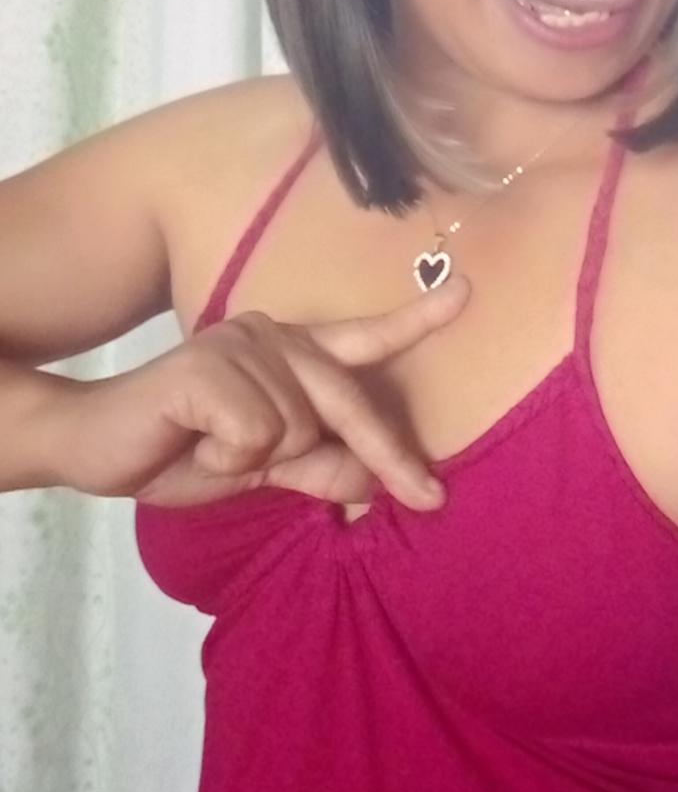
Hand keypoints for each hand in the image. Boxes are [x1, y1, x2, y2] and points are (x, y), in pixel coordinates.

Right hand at [44, 276, 468, 509]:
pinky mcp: (209, 364)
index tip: (468, 293)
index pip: (366, 339)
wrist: (95, 445)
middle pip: (350, 401)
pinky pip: (258, 433)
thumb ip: (319, 468)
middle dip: (386, 455)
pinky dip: (228, 456)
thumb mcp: (263, 468)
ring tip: (212, 448)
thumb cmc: (182, 450)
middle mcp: (276, 335)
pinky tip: (194, 441)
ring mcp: (242, 343)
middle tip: (427, 498)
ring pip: (300, 429)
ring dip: (259, 460)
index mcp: (294, 354)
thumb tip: (376, 485)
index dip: (418, 319)